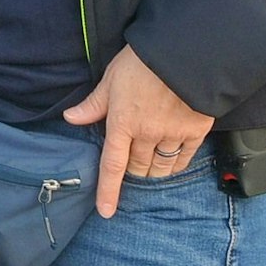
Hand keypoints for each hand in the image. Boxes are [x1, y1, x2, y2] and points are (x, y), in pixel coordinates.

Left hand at [64, 45, 214, 216]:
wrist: (184, 54)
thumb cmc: (142, 62)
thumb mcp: (111, 79)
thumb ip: (94, 104)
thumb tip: (71, 118)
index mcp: (122, 122)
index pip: (111, 164)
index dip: (108, 190)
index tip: (106, 211)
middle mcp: (146, 134)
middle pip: (137, 167)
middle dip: (131, 171)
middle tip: (129, 164)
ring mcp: (172, 134)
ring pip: (159, 166)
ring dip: (152, 169)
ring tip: (149, 164)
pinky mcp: (195, 131)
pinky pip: (183, 159)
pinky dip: (175, 164)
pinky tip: (171, 161)